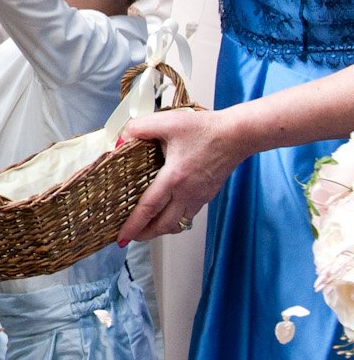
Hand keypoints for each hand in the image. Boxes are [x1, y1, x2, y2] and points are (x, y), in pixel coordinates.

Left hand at [116, 107, 245, 243]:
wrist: (237, 134)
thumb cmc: (206, 129)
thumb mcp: (166, 122)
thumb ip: (139, 128)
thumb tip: (121, 139)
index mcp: (174, 177)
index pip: (148, 208)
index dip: (133, 225)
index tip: (121, 237)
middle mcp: (188, 192)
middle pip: (164, 225)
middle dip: (144, 234)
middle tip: (130, 237)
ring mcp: (199, 196)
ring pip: (178, 224)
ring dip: (160, 229)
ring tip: (146, 228)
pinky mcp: (207, 195)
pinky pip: (188, 214)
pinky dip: (174, 219)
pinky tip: (167, 212)